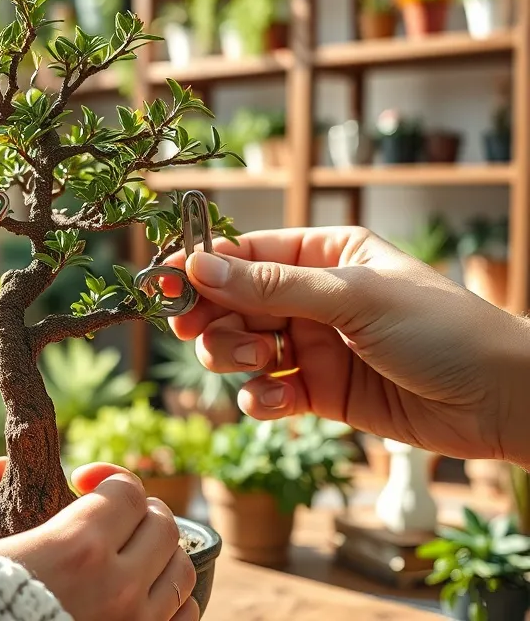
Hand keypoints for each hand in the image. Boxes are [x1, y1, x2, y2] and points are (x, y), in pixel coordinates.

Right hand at [0, 459, 197, 620]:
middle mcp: (117, 591)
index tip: (81, 484)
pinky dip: (167, 601)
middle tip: (98, 519)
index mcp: (73, 549)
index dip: (107, 479)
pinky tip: (130, 595)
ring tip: (114, 557)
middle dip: (133, 512)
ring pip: (181, 573)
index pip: (129, 490)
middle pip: (164, 526)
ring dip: (153, 555)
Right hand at [163, 226, 529, 465]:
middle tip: (196, 333)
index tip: (162, 283)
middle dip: (214, 319)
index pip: (245, 254)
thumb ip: (272, 285)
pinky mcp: (320, 392)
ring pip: (242, 347)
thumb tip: (199, 266)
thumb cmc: (441, 329)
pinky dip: (261, 399)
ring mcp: (314, 345)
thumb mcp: (353, 298)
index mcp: (324, 255)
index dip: (201, 267)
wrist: (500, 400)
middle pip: (233, 302)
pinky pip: (267, 392)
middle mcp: (313, 297)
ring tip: (263, 363)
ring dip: (236, 358)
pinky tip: (277, 403)